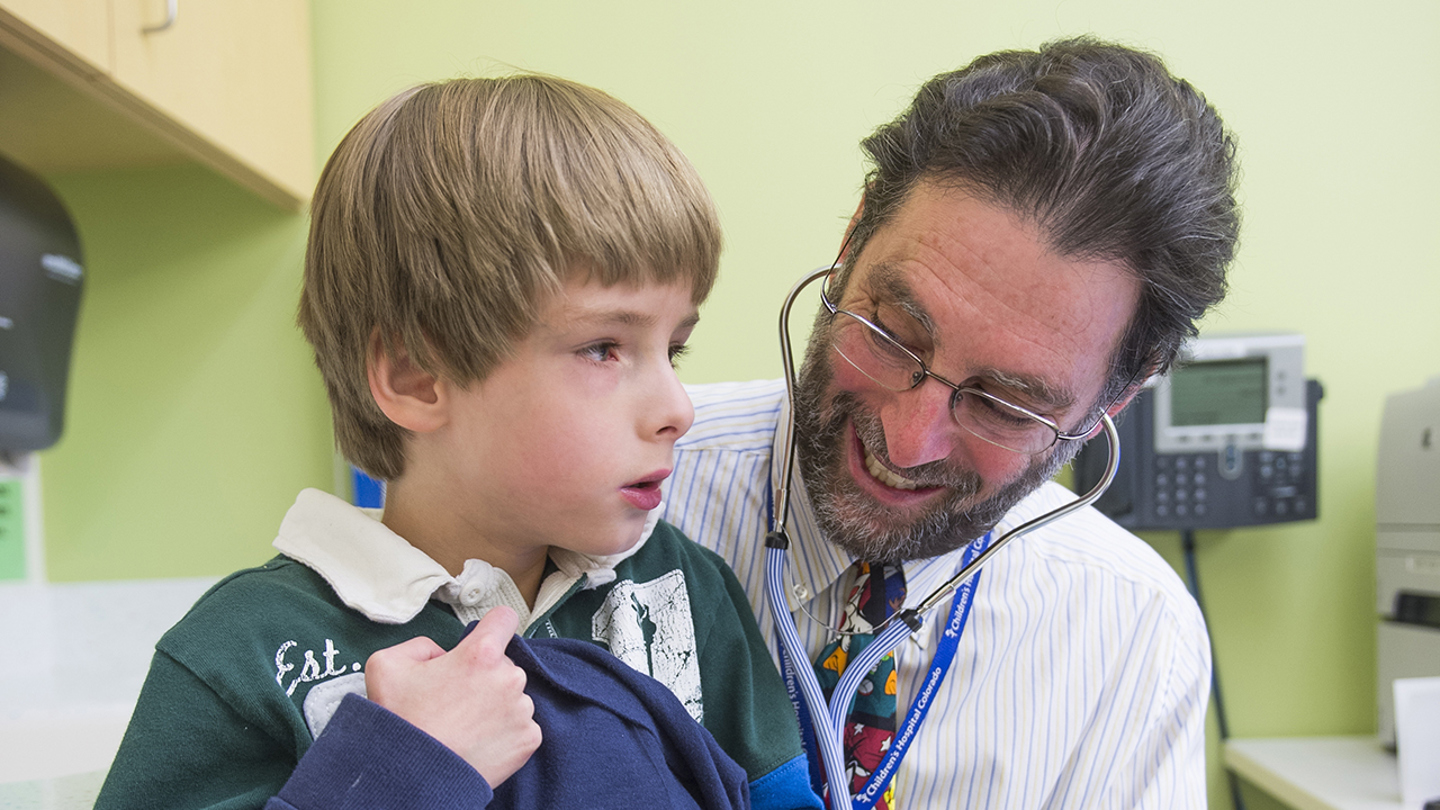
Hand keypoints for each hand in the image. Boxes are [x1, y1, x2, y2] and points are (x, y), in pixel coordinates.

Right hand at [364, 606, 540, 786]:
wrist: (412, 777)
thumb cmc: (401, 722)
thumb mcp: (388, 664)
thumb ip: (420, 645)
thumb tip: (441, 653)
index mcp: (480, 654)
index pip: (504, 619)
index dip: (493, 626)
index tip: (487, 637)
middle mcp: (508, 678)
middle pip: (505, 664)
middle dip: (485, 675)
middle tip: (458, 698)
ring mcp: (522, 710)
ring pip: (514, 696)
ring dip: (496, 704)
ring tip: (465, 724)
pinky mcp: (528, 739)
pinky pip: (520, 725)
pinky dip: (505, 732)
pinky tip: (478, 740)